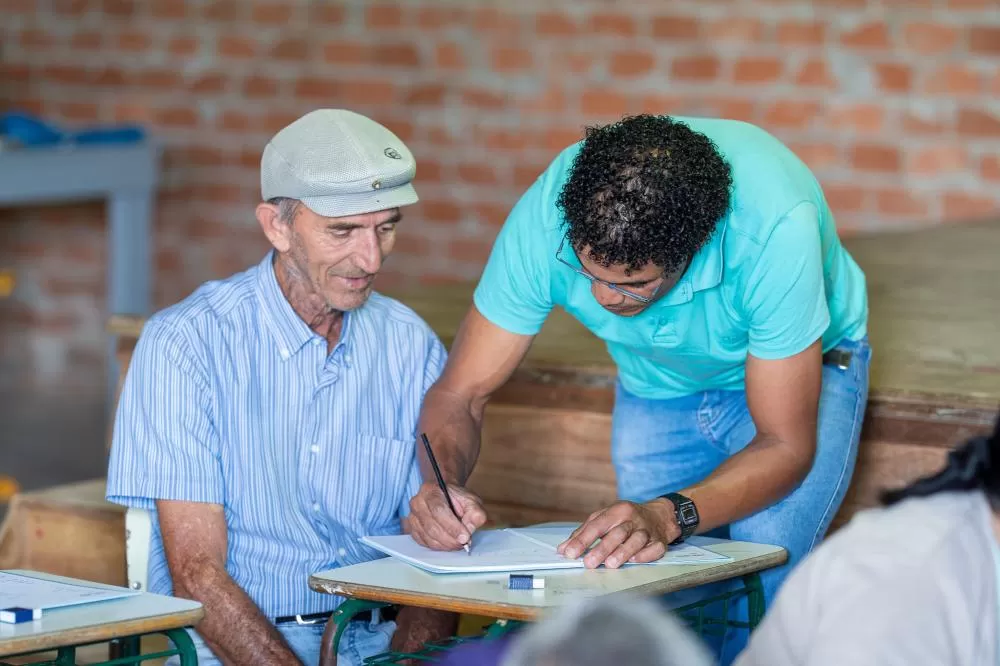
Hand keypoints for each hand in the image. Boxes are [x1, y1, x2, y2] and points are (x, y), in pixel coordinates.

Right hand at [407, 482, 487, 550]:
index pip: (439, 510)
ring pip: (428, 537)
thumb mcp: (471, 500)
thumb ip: (475, 512)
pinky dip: (437, 546)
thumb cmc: (456, 498)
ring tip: (458, 543)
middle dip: (450, 539)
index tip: (465, 537)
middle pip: (432, 526)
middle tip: (464, 543)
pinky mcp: (412, 528)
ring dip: (445, 544)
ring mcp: (412, 516)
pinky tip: (447, 543)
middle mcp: (417, 503)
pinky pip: (423, 542)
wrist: (444, 495)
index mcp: (430, 490)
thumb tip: (470, 528)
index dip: (452, 527)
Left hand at [557, 499, 679, 568]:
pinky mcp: (660, 541)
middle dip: (602, 548)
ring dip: (623, 552)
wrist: (659, 515)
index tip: (570, 553)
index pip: (597, 525)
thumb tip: (563, 549)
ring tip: (610, 564)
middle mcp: (633, 519)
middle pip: (617, 533)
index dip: (582, 540)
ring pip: (636, 540)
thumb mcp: (604, 518)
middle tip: (589, 563)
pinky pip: (654, 549)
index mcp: (617, 511)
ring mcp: (648, 530)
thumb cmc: (625, 519)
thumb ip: (583, 532)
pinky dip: (645, 555)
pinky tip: (635, 561)